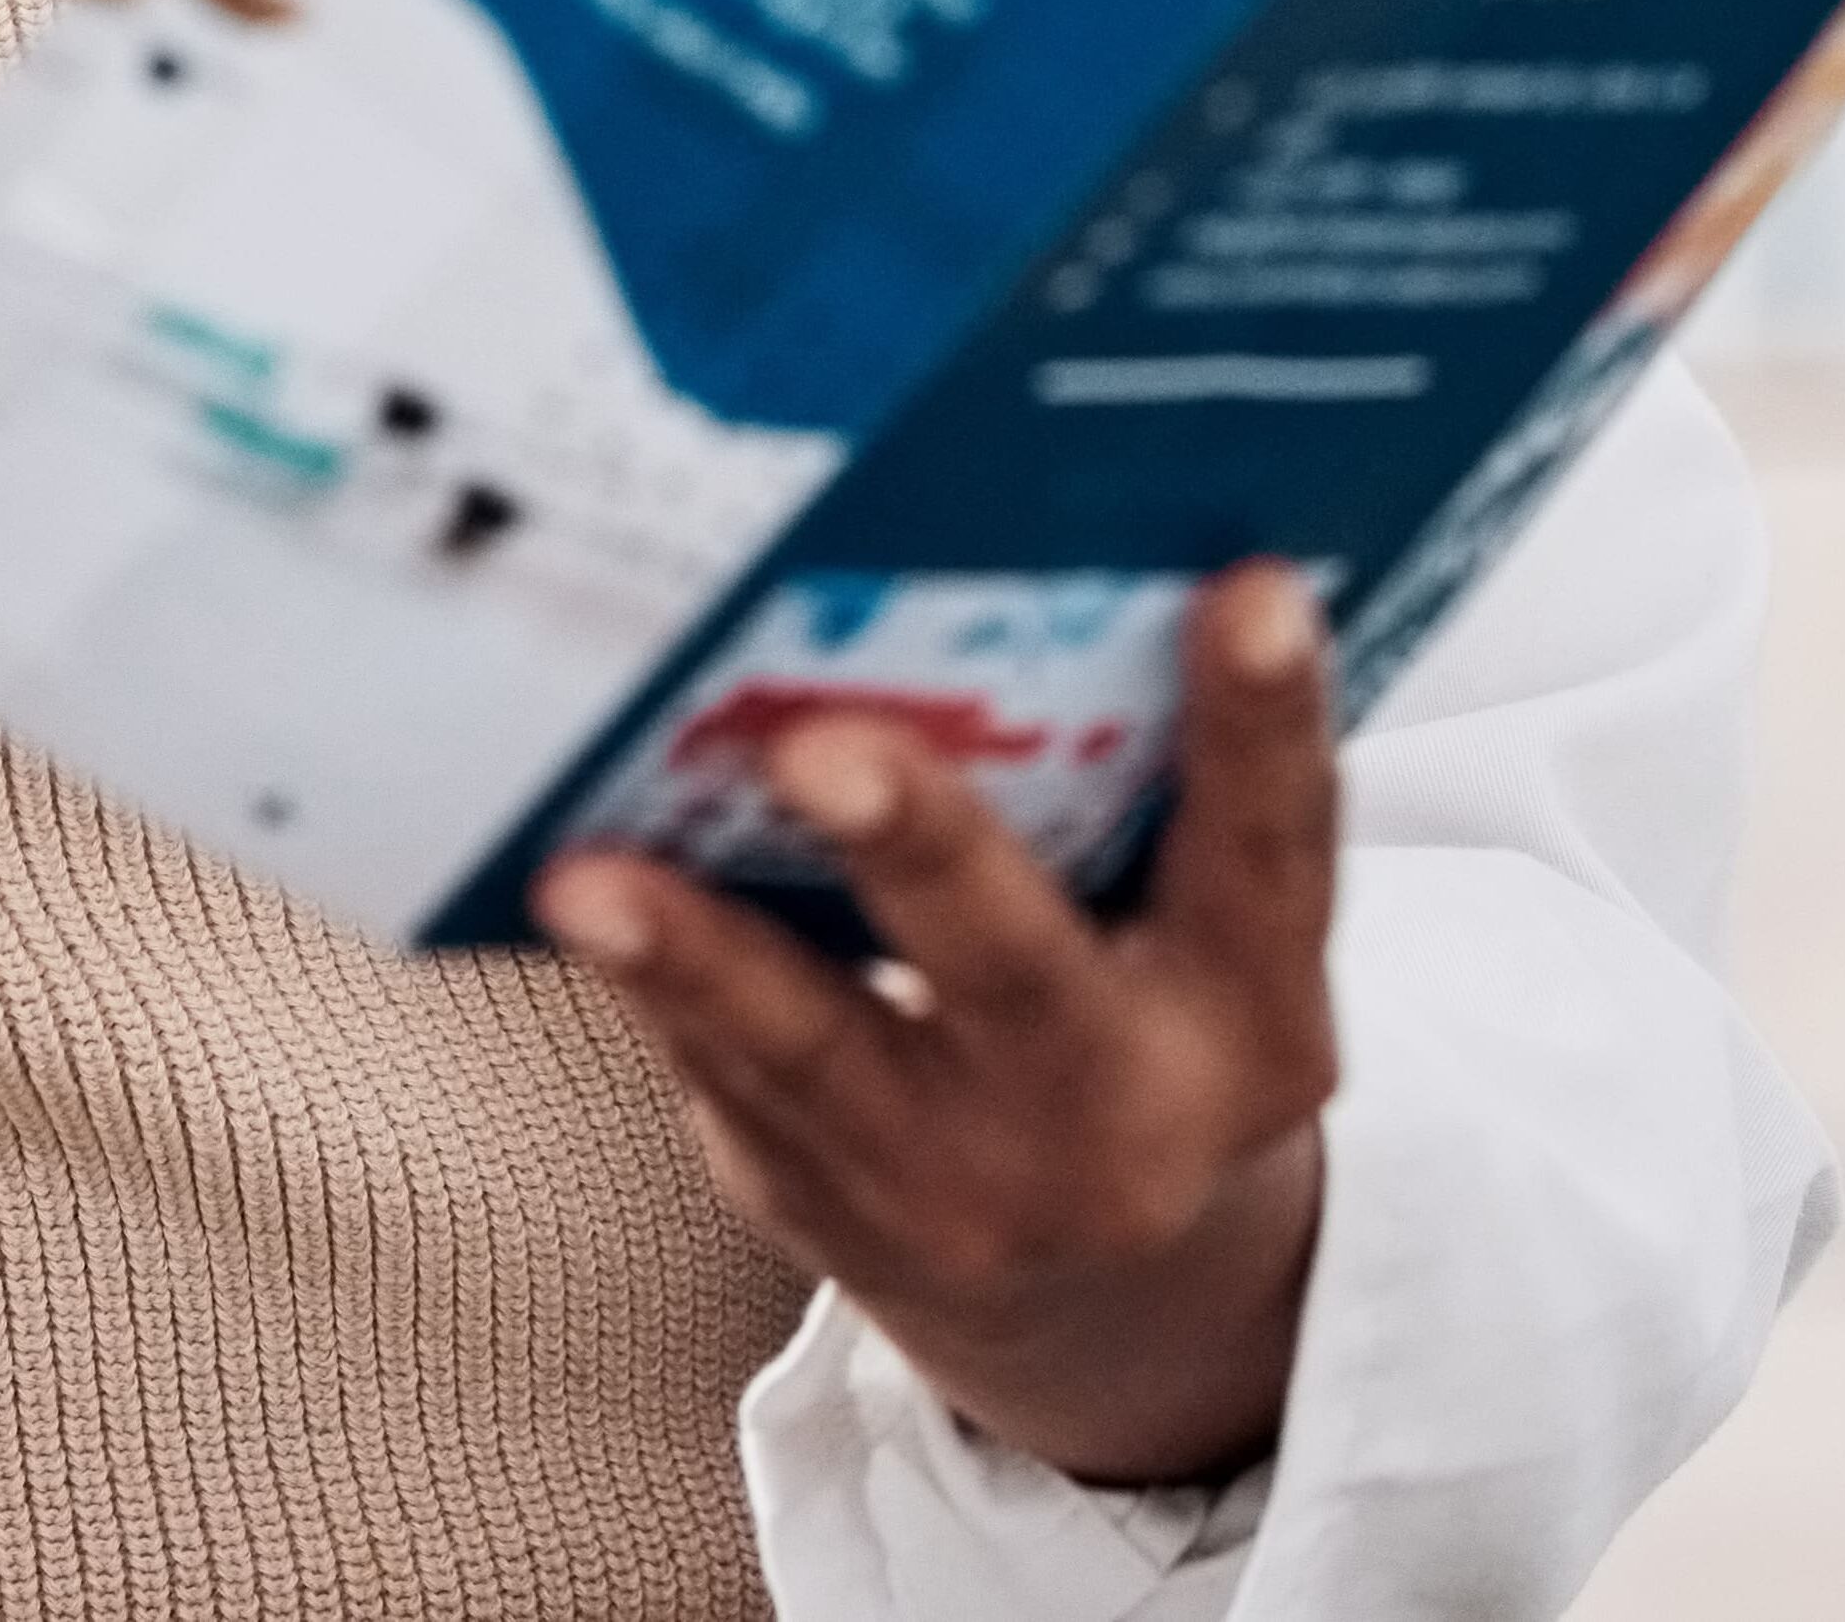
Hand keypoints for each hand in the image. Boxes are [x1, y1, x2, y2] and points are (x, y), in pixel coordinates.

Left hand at [534, 562, 1338, 1490]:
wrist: (1106, 1302)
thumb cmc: (1144, 1017)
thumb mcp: (1209, 936)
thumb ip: (1158, 787)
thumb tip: (1038, 541)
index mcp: (1250, 1022)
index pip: (1274, 856)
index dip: (1268, 724)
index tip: (1257, 589)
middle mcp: (1119, 1121)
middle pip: (1016, 972)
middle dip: (920, 854)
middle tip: (823, 747)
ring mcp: (962, 1187)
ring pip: (814, 1051)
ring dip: (698, 958)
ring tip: (594, 876)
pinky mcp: (821, 1203)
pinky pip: (722, 1075)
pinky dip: (645, 983)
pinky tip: (569, 887)